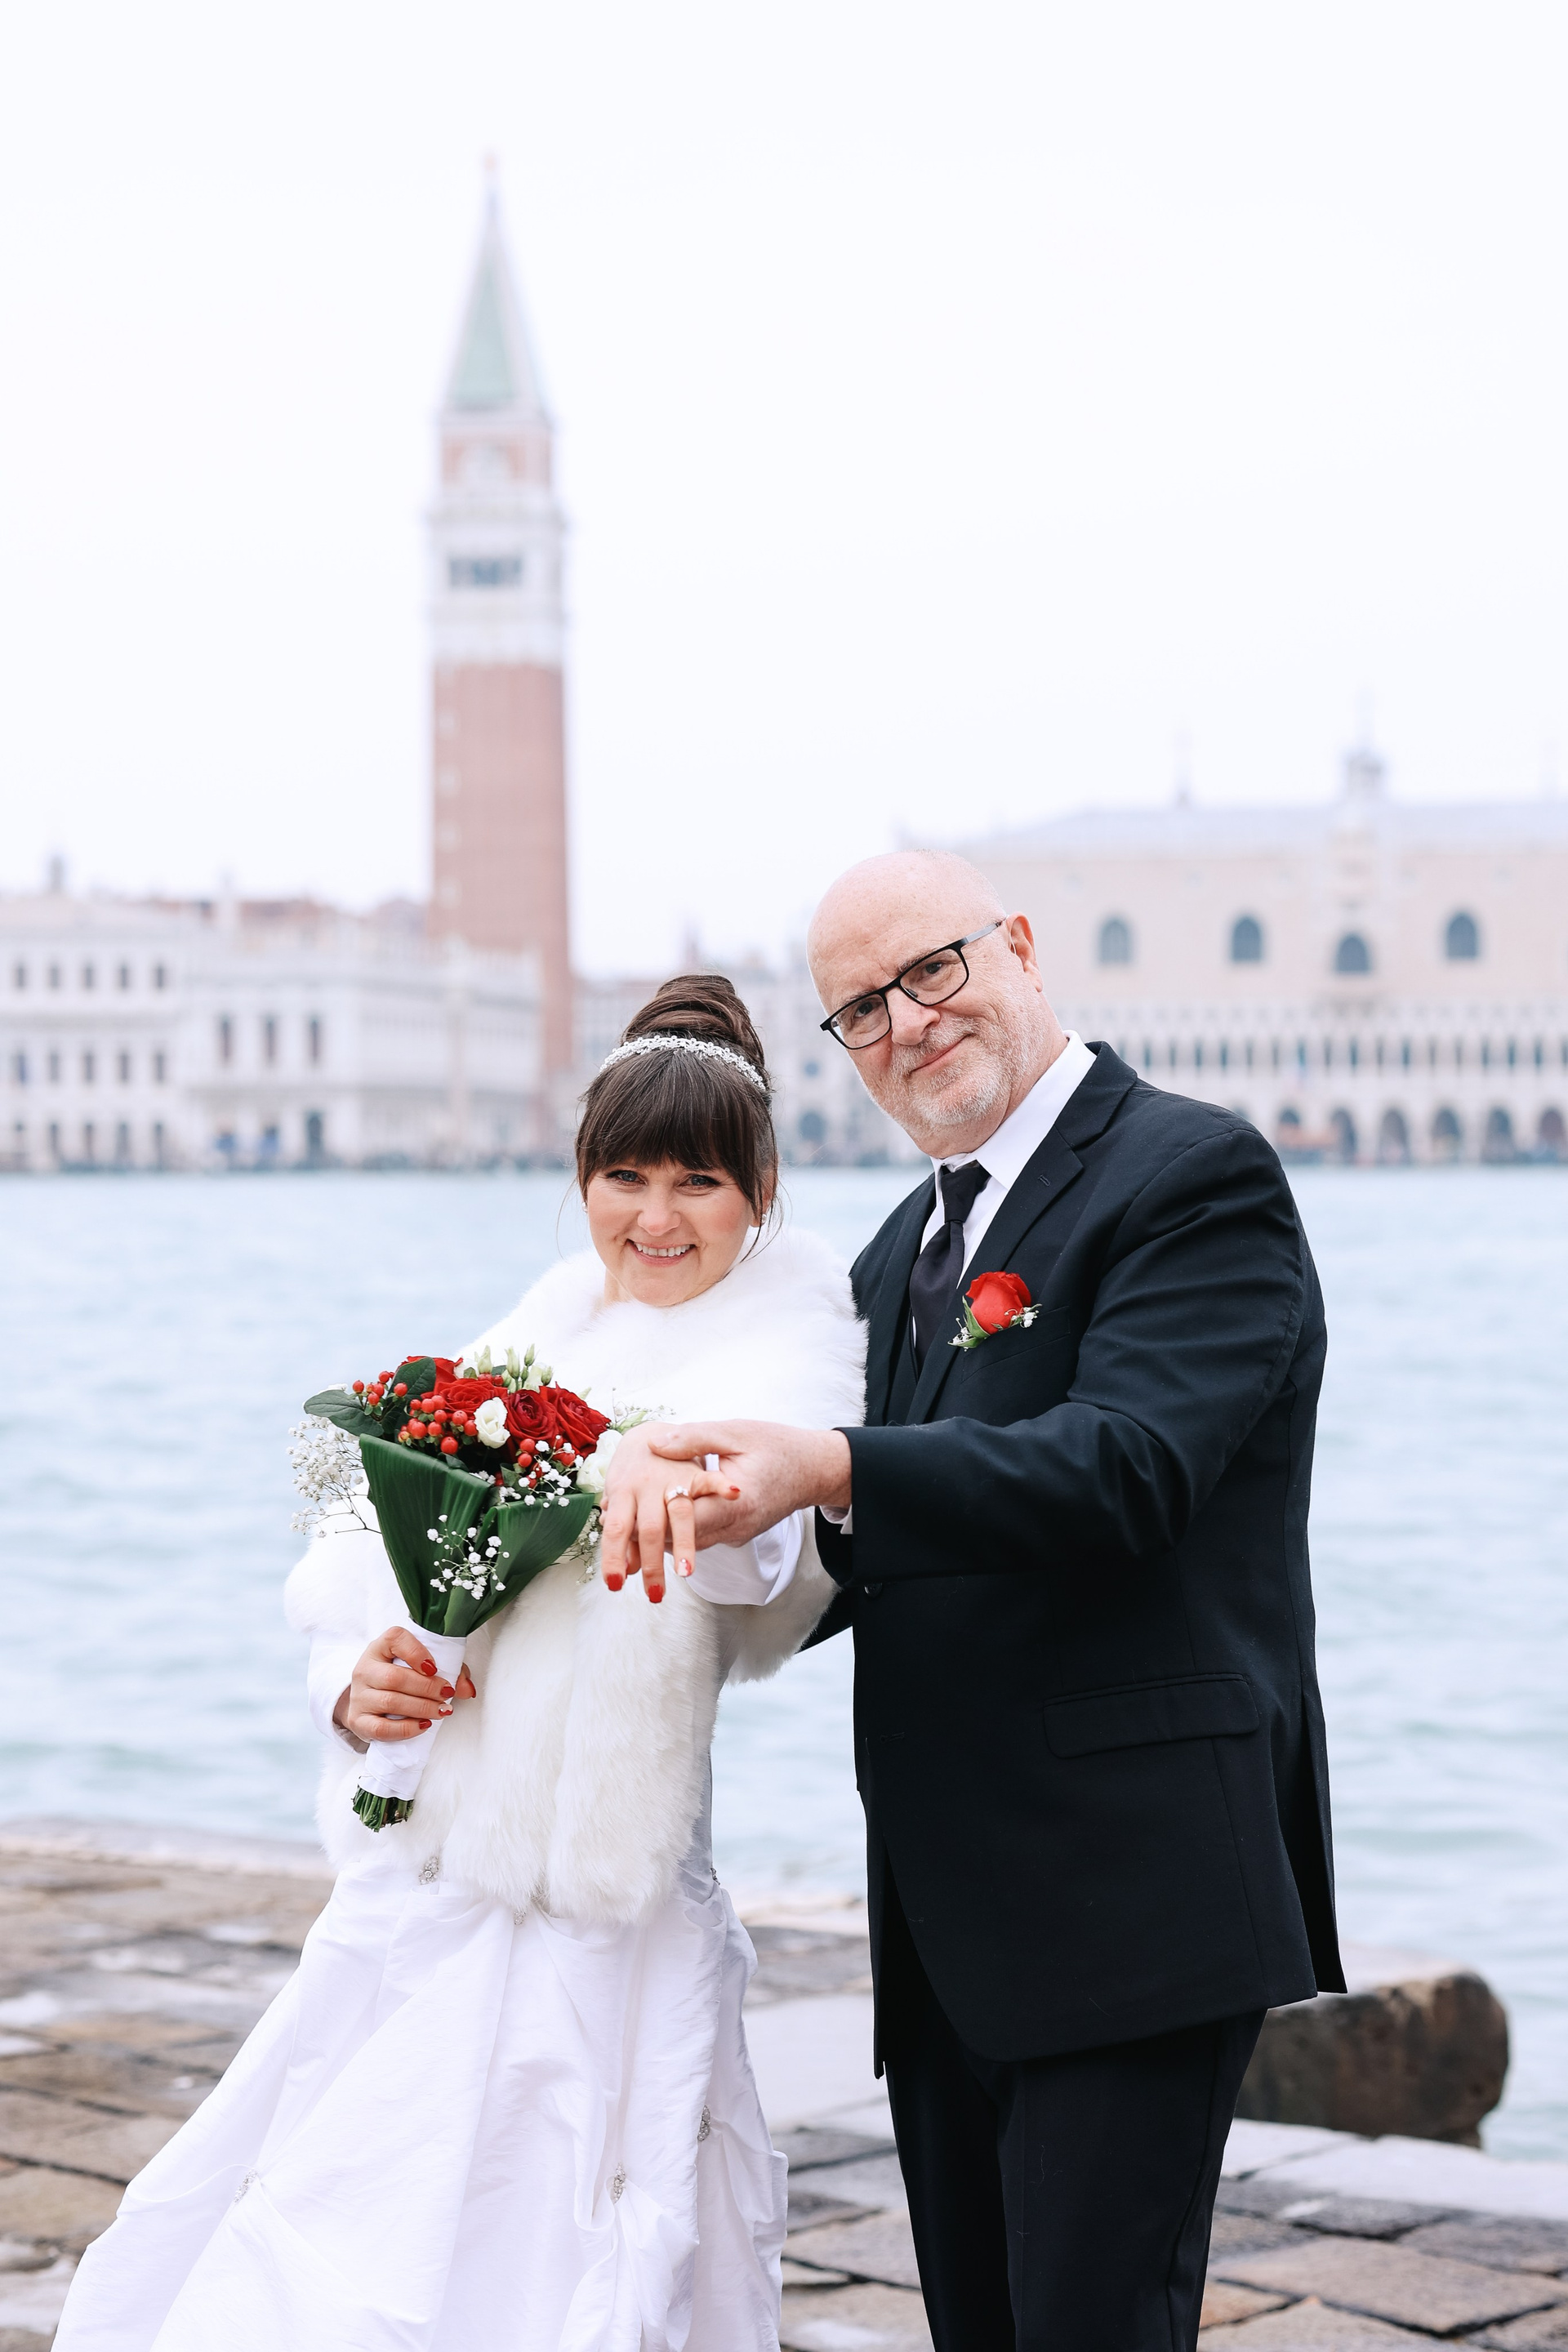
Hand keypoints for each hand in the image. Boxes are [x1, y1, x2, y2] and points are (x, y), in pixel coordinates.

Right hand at [333, 1626, 477, 1743]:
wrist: (370, 1700)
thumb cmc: (401, 1677)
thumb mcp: (422, 1666)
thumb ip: (450, 1671)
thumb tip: (467, 1690)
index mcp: (380, 1647)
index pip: (394, 1639)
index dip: (416, 1652)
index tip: (434, 1667)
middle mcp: (365, 1669)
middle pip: (394, 1677)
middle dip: (427, 1688)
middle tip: (446, 1694)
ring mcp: (359, 1696)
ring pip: (390, 1702)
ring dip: (421, 1708)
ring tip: (441, 1711)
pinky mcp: (359, 1721)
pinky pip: (381, 1728)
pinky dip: (406, 1729)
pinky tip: (423, 1725)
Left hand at [599, 1420, 851, 1600]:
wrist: (817, 1468)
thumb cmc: (778, 1445)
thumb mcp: (735, 1432)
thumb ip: (694, 1439)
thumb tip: (653, 1444)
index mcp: (736, 1501)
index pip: (686, 1520)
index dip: (653, 1525)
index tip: (621, 1523)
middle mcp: (737, 1525)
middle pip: (685, 1541)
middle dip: (650, 1542)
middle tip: (615, 1547)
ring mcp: (739, 1532)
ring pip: (692, 1543)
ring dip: (663, 1542)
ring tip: (626, 1545)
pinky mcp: (739, 1531)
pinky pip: (704, 1537)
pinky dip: (680, 1535)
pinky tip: (658, 1527)